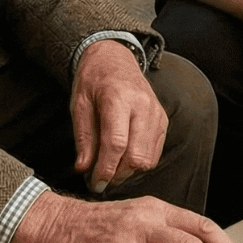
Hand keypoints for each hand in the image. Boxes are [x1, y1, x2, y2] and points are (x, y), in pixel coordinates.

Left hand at [72, 38, 167, 194]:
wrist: (114, 59)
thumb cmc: (93, 80)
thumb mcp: (79, 104)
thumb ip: (83, 137)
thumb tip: (84, 169)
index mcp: (118, 98)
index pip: (116, 143)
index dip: (105, 169)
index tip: (94, 184)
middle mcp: (143, 106)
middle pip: (135, 156)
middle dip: (117, 175)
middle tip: (99, 181)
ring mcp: (156, 113)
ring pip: (147, 159)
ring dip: (128, 172)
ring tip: (109, 170)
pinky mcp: (163, 120)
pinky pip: (154, 153)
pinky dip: (139, 163)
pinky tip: (122, 160)